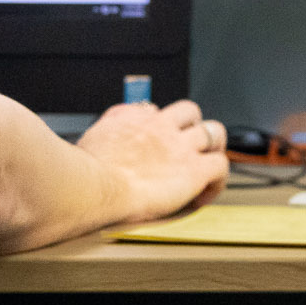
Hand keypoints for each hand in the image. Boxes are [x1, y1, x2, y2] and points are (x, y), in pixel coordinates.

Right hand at [76, 97, 228, 221]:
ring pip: (215, 133)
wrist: (94, 186)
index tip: (156, 141)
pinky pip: (221, 166)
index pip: (155, 110)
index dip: (159, 125)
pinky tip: (204, 194)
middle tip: (189, 147)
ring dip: (213, 148)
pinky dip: (217, 181)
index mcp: (133, 119)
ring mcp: (180, 147)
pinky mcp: (194, 170)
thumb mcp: (89, 139)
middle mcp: (161, 127)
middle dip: (193, 126)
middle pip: (190, 112)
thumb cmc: (84, 171)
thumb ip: (103, 132)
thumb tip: (104, 131)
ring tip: (206, 166)